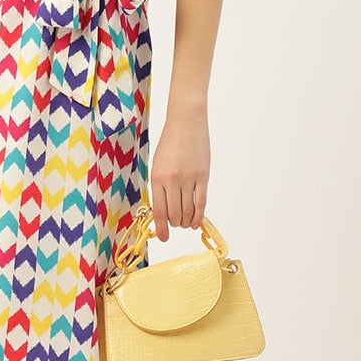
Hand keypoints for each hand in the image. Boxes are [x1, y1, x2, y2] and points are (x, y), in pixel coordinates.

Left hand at [149, 110, 209, 240]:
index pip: (159, 212)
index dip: (161, 229)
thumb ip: (159, 187)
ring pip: (188, 211)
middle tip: (176, 224)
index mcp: (157, 178)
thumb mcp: (157, 165)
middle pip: (175, 215)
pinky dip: (199, 216)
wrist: (186, 123)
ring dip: (186, 222)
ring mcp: (189, 179)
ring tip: (185, 222)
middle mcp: (172, 181)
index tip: (163, 238)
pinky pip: (201, 202)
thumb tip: (162, 210)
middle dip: (174, 224)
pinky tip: (196, 223)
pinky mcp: (203, 176)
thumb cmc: (169, 144)